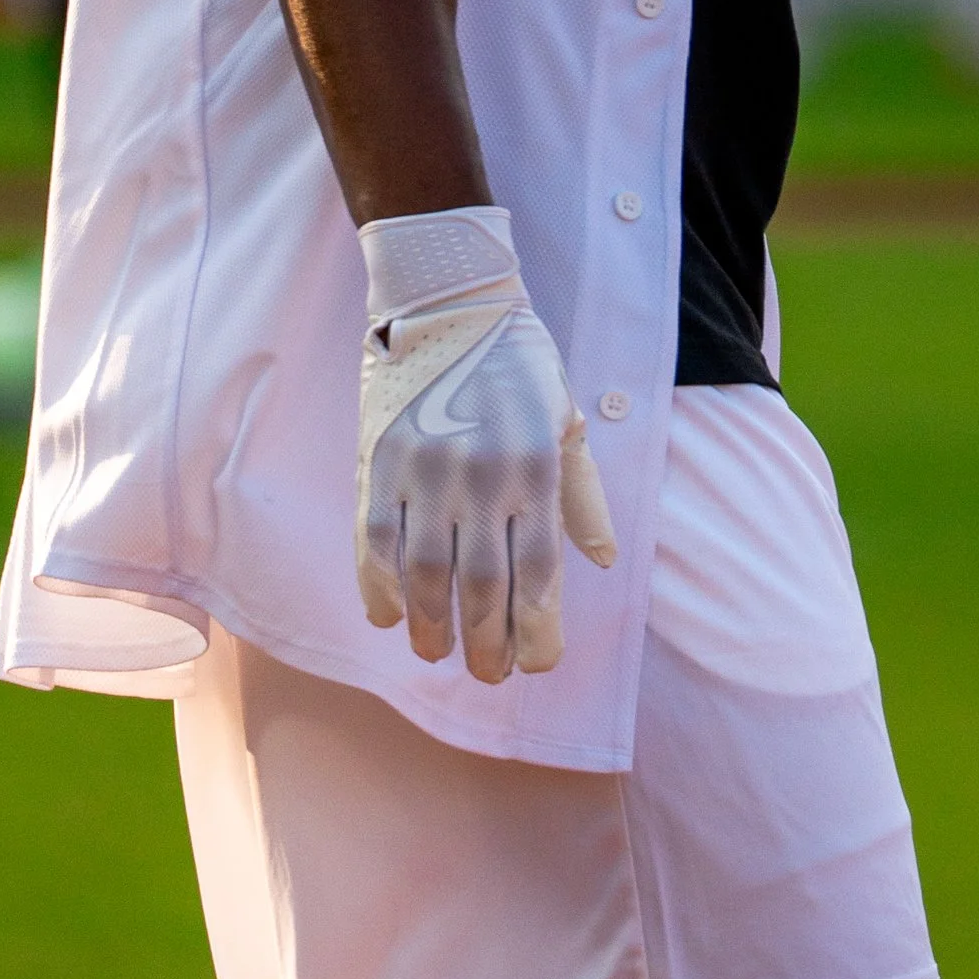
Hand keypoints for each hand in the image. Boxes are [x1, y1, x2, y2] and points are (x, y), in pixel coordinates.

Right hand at [354, 205, 615, 682]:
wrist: (449, 302)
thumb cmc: (520, 365)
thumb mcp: (569, 421)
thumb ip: (584, 497)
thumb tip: (603, 563)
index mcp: (537, 469)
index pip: (539, 574)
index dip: (536, 632)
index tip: (535, 667)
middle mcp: (483, 477)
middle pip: (482, 587)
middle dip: (486, 645)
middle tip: (489, 676)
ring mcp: (425, 472)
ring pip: (426, 576)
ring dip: (432, 628)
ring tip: (438, 655)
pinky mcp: (379, 463)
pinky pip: (375, 542)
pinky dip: (380, 587)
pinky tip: (391, 617)